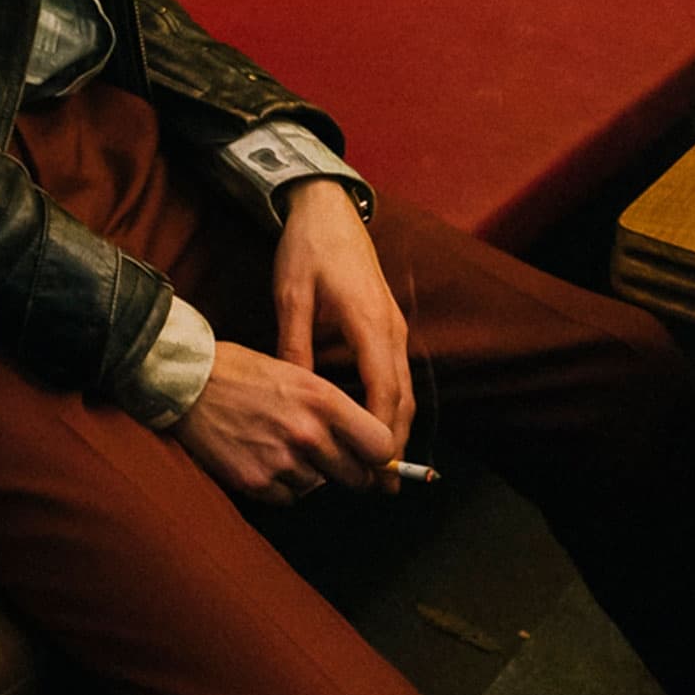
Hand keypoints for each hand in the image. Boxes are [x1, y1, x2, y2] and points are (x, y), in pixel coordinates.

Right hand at [174, 339, 394, 503]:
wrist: (183, 381)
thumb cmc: (240, 371)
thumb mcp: (296, 373)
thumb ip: (334, 410)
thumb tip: (372, 448)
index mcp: (323, 401)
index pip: (382, 448)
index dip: (380, 457)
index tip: (372, 457)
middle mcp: (308, 434)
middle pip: (357, 477)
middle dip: (347, 471)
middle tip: (325, 456)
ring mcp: (281, 461)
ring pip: (319, 487)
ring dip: (307, 475)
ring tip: (277, 445)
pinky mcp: (255, 481)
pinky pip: (287, 498)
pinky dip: (279, 485)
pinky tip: (259, 457)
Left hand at [276, 176, 414, 489]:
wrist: (327, 210)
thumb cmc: (306, 249)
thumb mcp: (291, 295)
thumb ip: (293, 344)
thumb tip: (292, 393)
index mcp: (369, 322)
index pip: (385, 389)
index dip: (381, 431)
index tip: (374, 465)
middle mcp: (391, 329)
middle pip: (403, 397)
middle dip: (396, 441)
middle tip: (382, 484)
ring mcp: (394, 327)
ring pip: (404, 388)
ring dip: (396, 426)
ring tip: (381, 466)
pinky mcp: (387, 325)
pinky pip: (396, 374)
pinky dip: (391, 404)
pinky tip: (374, 424)